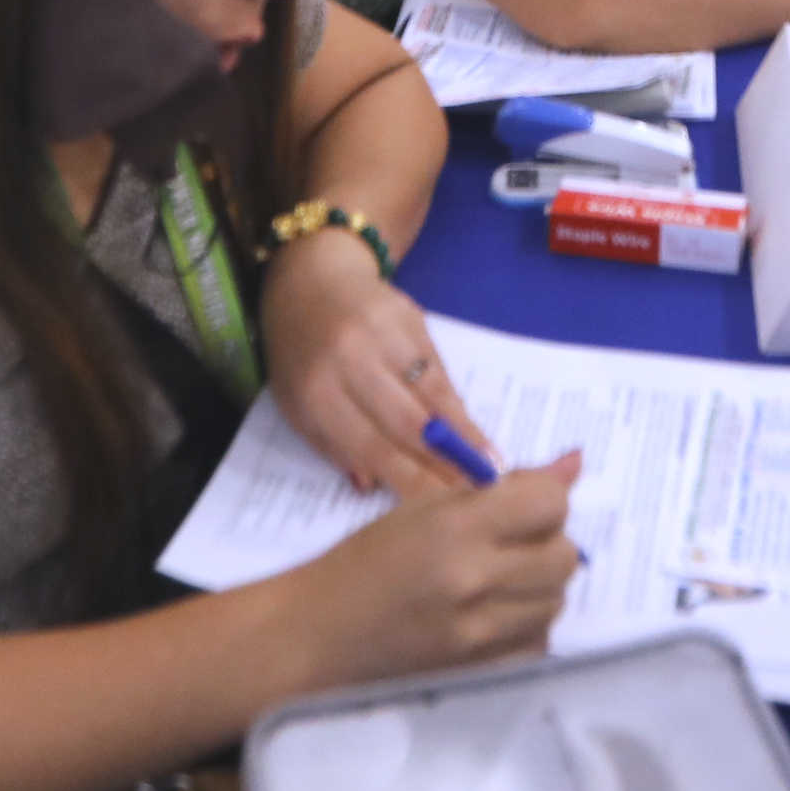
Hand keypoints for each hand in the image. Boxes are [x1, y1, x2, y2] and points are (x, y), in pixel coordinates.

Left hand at [261, 235, 481, 495]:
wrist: (313, 280)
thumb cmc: (302, 355)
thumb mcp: (298, 405)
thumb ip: (335, 447)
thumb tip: (376, 486)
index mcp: (315, 392)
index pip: (369, 445)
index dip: (409, 479)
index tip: (440, 509)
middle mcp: (350, 361)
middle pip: (407, 422)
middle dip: (446, 463)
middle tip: (478, 496)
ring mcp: (383, 335)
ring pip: (431, 395)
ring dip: (464, 435)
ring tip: (491, 466)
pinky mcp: (411, 317)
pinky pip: (439, 371)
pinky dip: (457, 404)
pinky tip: (475, 429)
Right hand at [293, 452, 583, 686]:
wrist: (320, 634)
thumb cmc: (365, 562)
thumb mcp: (424, 508)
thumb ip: (503, 489)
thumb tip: (573, 464)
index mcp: (455, 528)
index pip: (549, 503)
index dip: (544, 499)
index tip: (522, 505)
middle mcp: (474, 581)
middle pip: (564, 556)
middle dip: (547, 542)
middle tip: (511, 543)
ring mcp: (480, 634)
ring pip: (557, 601)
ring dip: (539, 585)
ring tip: (498, 580)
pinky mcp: (482, 671)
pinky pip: (539, 642)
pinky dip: (527, 625)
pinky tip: (493, 614)